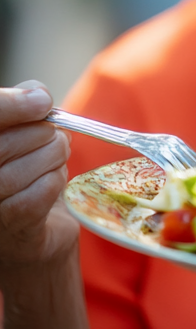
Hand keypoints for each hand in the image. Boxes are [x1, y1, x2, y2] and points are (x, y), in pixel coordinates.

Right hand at [0, 81, 77, 274]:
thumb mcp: (22, 132)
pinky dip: (56, 181)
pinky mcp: (11, 228)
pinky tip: (52, 183)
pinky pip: (43, 190)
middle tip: (54, 139)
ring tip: (54, 163)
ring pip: (29, 166)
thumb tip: (38, 95)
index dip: (11, 104)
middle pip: (7, 143)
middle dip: (44, 135)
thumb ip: (23, 105)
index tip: (43, 101)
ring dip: (55, 159)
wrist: (32, 233)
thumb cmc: (25, 175)